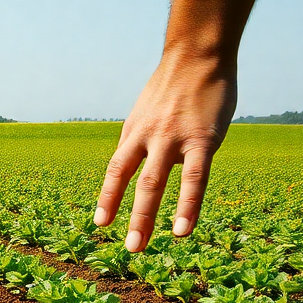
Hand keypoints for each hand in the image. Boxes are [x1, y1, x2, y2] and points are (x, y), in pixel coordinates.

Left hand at [94, 50, 235, 251]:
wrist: (198, 53)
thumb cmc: (178, 83)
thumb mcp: (152, 110)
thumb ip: (148, 135)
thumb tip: (149, 158)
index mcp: (135, 132)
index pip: (116, 169)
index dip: (108, 197)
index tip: (100, 223)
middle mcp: (148, 138)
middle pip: (131, 181)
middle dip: (128, 216)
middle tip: (128, 249)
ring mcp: (172, 139)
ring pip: (154, 183)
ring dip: (145, 218)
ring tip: (139, 247)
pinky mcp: (202, 140)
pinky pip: (193, 179)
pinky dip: (187, 206)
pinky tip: (183, 229)